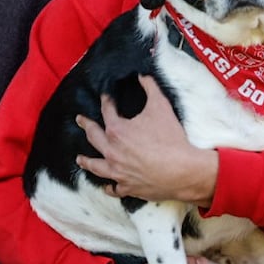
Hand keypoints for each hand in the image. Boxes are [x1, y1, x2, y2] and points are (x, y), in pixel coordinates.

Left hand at [74, 79, 217, 206]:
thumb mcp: (161, 107)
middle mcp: (112, 151)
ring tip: (80, 159)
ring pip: (96, 166)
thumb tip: (143, 75)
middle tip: (80, 120)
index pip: (107, 111)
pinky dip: (109, 187)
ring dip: (87, 161)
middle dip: (86, 126)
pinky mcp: (128, 187)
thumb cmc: (171, 139)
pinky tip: (107, 186)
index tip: (106, 97)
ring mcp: (118, 171)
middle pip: (94, 137)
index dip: (106, 102)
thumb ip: (150, 88)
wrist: (183, 170)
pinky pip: (114, 188)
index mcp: (117, 131)